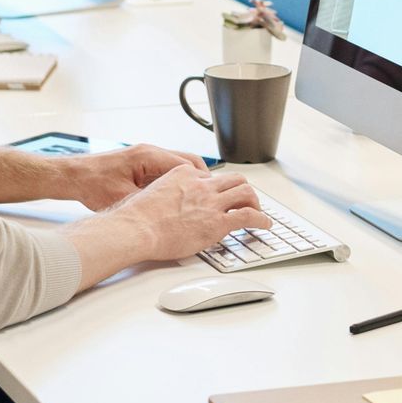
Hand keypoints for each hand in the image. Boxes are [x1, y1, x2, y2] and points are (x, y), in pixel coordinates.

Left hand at [66, 143, 206, 211]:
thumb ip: (151, 201)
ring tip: (197, 199)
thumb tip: (172, 212)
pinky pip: (166, 169)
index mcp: (149, 156)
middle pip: (188, 161)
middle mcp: (150, 152)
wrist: (72, 176)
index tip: (210, 194)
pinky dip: (175, 181)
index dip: (201, 182)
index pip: (187, 165)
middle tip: (210, 197)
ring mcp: (146, 156)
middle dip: (201, 179)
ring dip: (189, 180)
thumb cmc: (92, 184)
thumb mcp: (125, 198)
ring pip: (178, 165)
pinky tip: (177, 197)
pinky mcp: (141, 163)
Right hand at [99, 164, 273, 260]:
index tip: (220, 195)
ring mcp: (211, 202)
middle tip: (246, 200)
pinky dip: (262, 219)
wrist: (136, 229)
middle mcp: (201, 184)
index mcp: (184, 174)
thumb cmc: (136, 217)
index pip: (209, 176)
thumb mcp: (150, 193)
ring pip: (246, 192)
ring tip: (258, 211)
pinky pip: (248, 216)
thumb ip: (163, 193)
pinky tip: (265, 224)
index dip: (217, 188)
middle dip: (242, 189)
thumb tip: (162, 204)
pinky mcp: (218, 221)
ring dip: (255, 202)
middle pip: (234, 179)